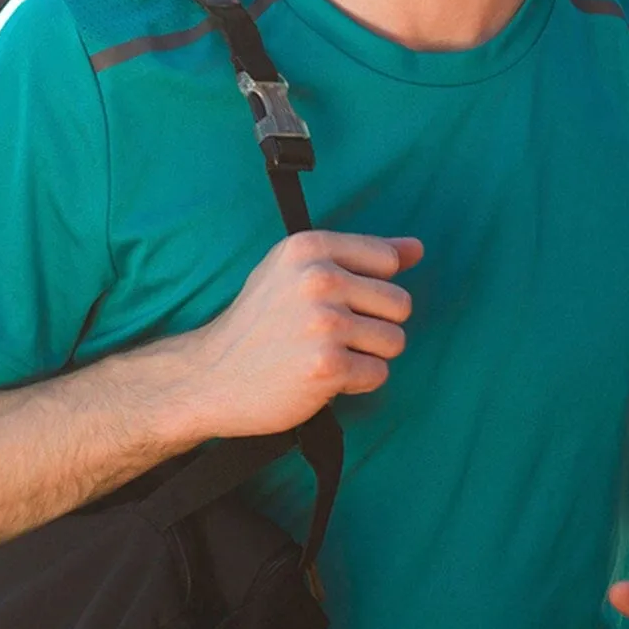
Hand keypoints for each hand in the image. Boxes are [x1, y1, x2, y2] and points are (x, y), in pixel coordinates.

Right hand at [180, 230, 422, 440]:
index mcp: (308, 247)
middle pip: (400, 303)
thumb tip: (417, 248)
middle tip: (332, 334)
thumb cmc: (259, 323)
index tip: (339, 301)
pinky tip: (321, 376)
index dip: (371, 287)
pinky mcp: (328, 366)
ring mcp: (324, 323)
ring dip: (367, 355)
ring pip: (394, 341)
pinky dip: (355, 382)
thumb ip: (359, 255)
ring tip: (327, 354)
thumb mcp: (296, 271)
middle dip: (374, 325)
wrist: (211, 376)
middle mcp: (317, 279)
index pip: (387, 260)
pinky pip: (378, 374)